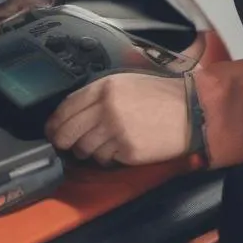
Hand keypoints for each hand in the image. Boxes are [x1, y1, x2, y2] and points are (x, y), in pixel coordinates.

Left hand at [45, 73, 190, 165]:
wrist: (192, 111)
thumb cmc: (160, 96)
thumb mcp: (125, 83)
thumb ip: (97, 94)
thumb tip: (72, 112)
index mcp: (104, 87)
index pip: (66, 107)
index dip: (54, 121)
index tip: (51, 129)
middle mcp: (106, 108)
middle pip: (69, 131)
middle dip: (62, 141)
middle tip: (63, 144)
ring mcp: (116, 131)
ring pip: (84, 148)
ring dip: (86, 151)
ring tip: (96, 147)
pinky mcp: (127, 150)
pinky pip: (104, 159)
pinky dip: (106, 158)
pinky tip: (115, 150)